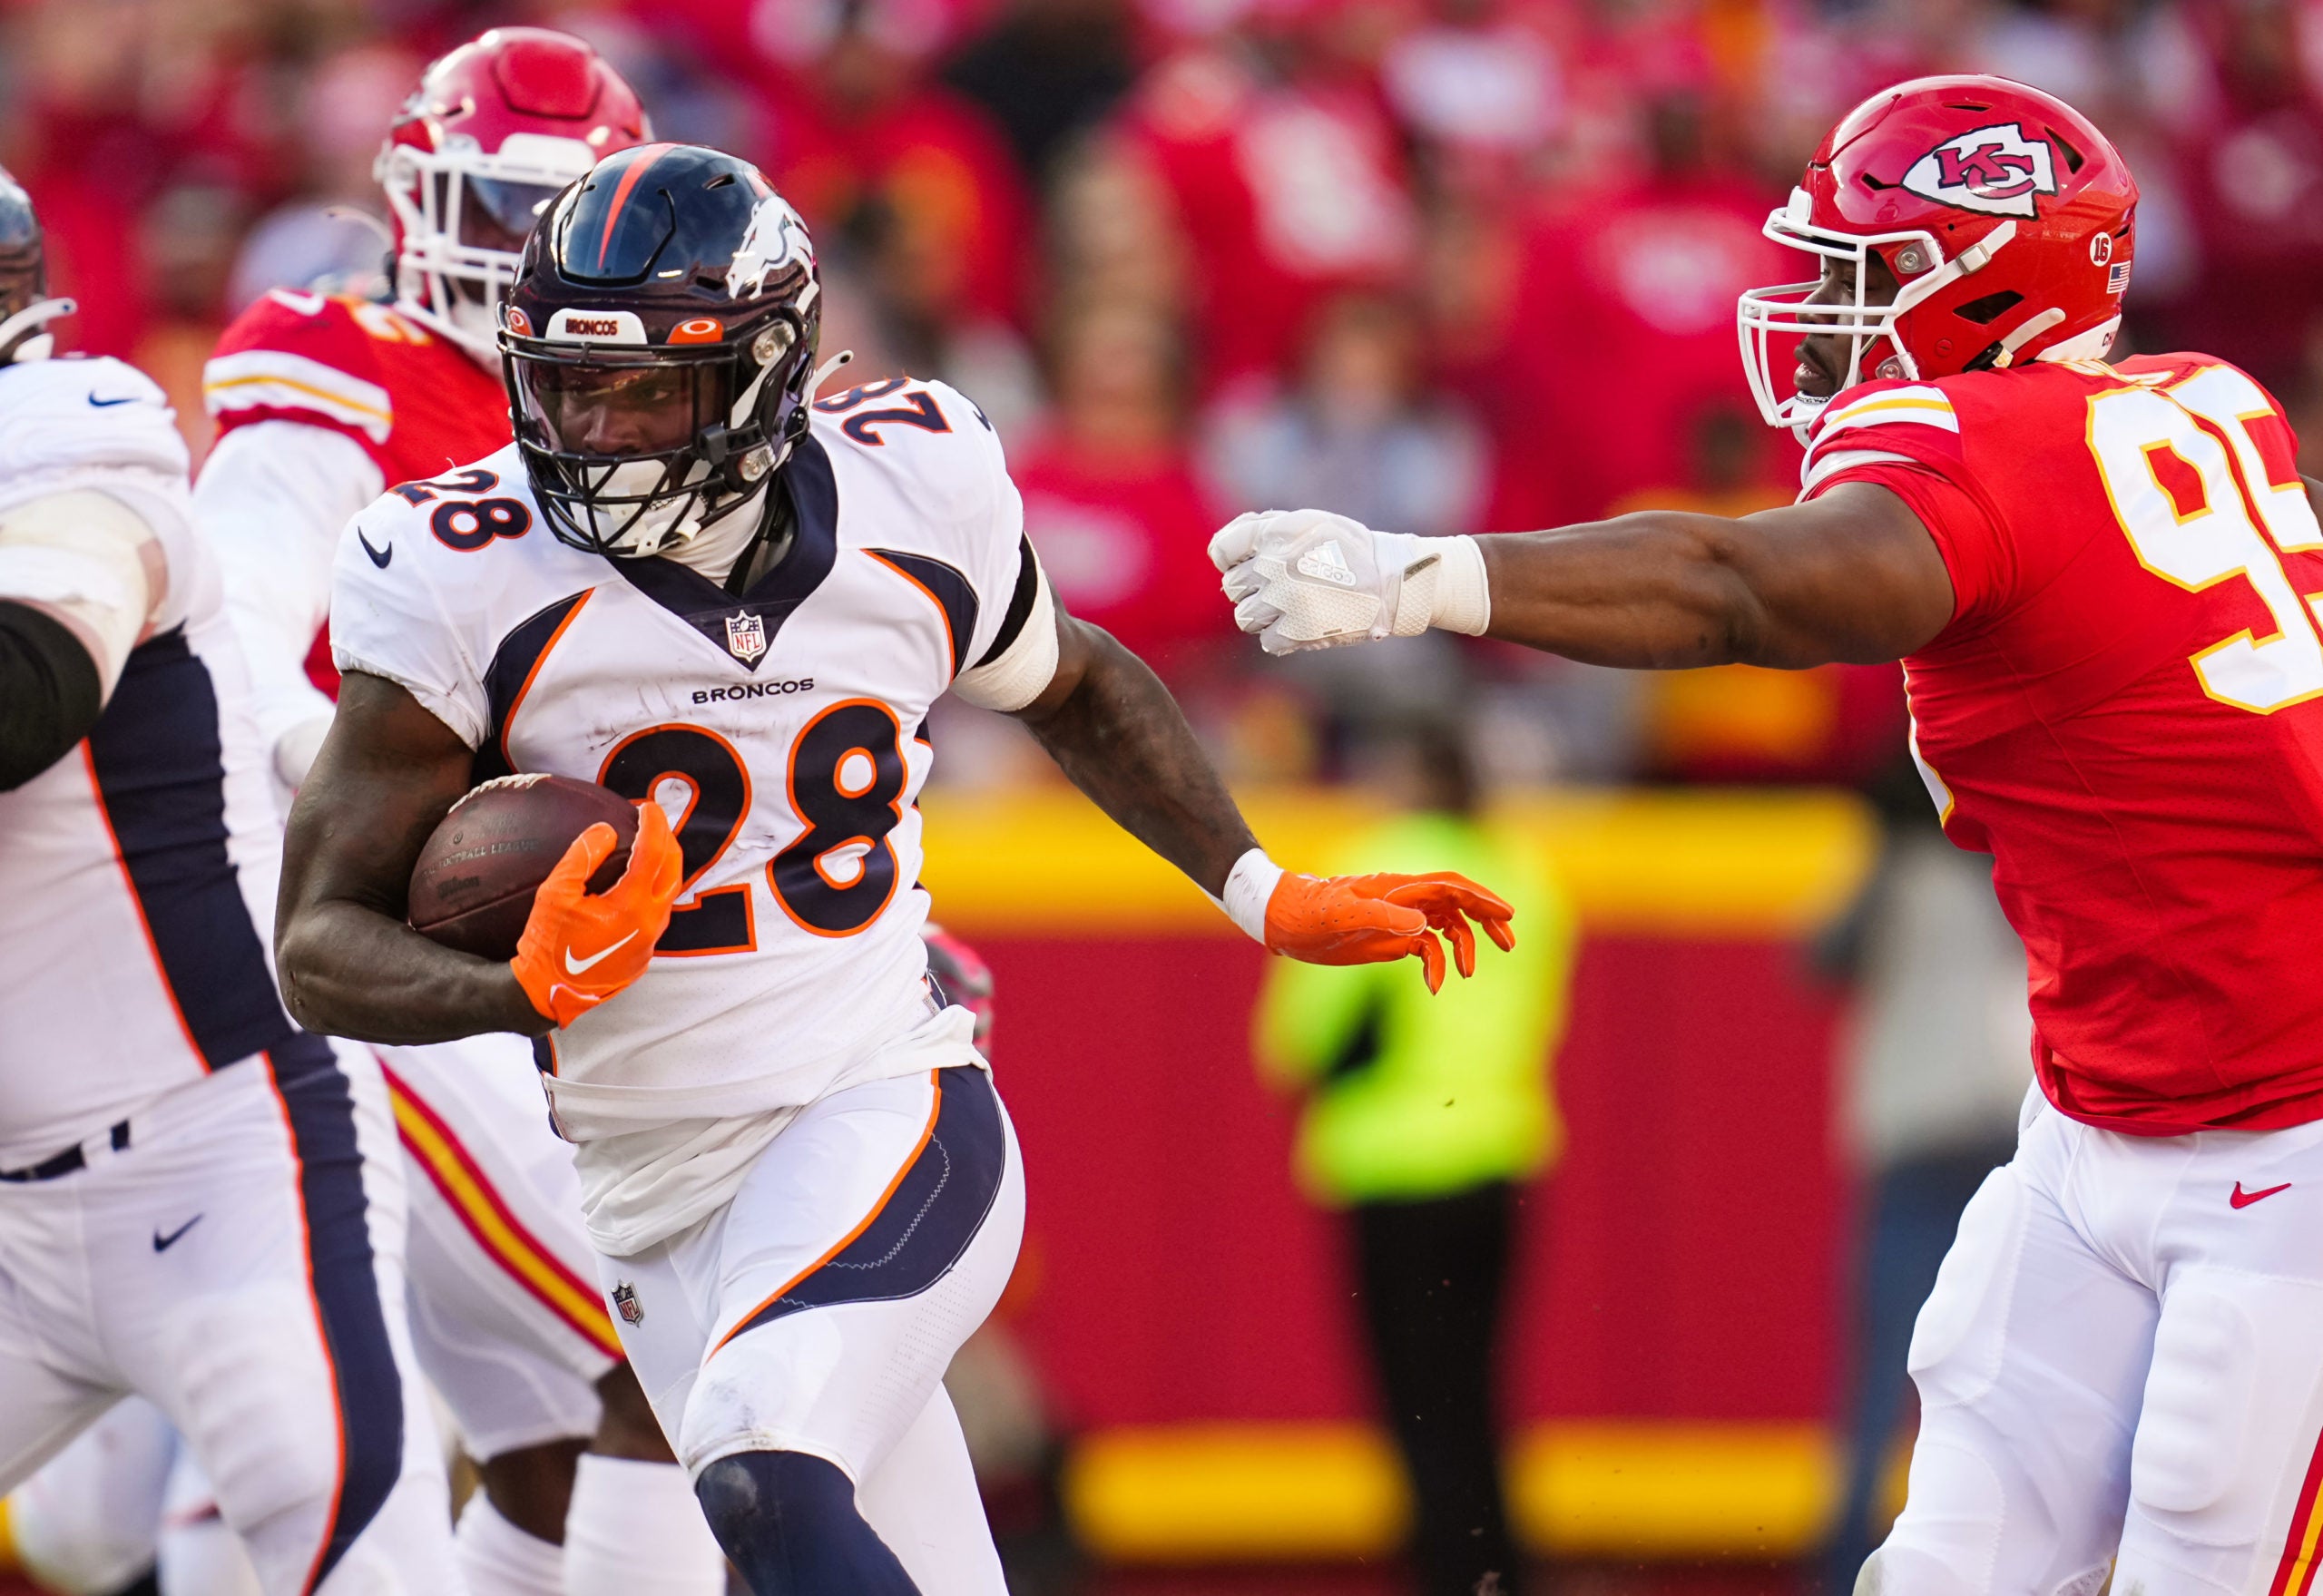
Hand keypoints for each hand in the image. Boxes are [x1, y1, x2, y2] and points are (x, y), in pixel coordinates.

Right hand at [510, 801, 683, 1026]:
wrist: (548, 993)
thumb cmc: (548, 946)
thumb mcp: (555, 894)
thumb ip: (582, 856)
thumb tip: (606, 831)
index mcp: (632, 905)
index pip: (654, 852)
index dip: (653, 823)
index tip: (646, 807)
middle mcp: (650, 922)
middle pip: (674, 869)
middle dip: (666, 839)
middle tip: (650, 822)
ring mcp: (651, 940)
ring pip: (669, 892)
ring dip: (662, 865)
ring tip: (646, 846)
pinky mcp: (645, 953)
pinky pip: (656, 913)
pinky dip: (652, 889)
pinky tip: (635, 882)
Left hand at [1209, 509, 1439, 654]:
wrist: (1389, 580)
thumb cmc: (1345, 548)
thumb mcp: (1307, 521)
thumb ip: (1263, 526)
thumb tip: (1219, 547)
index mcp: (1276, 534)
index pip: (1221, 550)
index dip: (1231, 558)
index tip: (1248, 563)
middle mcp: (1275, 566)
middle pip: (1232, 587)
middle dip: (1251, 588)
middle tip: (1281, 586)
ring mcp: (1285, 600)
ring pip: (1245, 618)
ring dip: (1263, 616)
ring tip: (1291, 606)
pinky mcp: (1297, 631)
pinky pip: (1267, 641)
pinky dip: (1282, 637)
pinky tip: (1302, 623)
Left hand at [1264, 871, 1516, 993]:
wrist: (1284, 921)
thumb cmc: (1311, 910)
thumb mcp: (1343, 914)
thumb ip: (1384, 917)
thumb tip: (1425, 926)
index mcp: (1400, 888)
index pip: (1451, 886)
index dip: (1481, 898)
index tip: (1507, 915)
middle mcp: (1406, 901)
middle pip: (1459, 903)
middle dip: (1487, 919)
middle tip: (1509, 943)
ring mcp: (1401, 920)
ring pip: (1448, 927)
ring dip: (1466, 946)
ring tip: (1468, 974)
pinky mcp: (1392, 941)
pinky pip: (1428, 951)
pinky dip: (1438, 967)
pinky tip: (1435, 987)